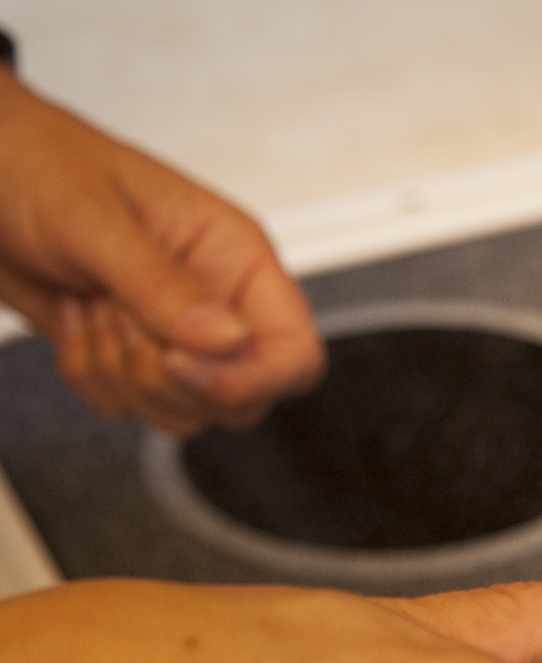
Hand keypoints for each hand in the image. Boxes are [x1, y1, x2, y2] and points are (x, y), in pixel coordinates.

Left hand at [0, 68, 323, 435]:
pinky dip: (86, 373)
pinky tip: (73, 315)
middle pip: (242, 396)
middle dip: (170, 379)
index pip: (294, 349)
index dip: (252, 377)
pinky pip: (125, 405)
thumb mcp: (97, 219)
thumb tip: (228, 339)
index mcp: (235, 257)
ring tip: (93, 307)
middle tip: (125, 323)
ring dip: (121, 374)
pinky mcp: (127, 354)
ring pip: (182, 411)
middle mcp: (216, 300)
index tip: (183, 365)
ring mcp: (172, 333)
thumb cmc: (37, 162)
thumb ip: (163, 285)